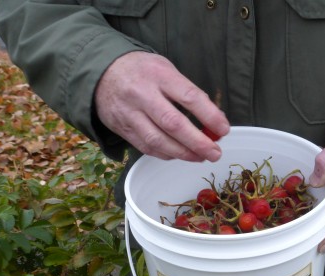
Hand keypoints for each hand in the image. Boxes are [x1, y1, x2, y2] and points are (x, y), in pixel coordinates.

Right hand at [95, 51, 229, 161]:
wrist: (101, 73)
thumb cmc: (142, 71)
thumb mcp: (165, 69)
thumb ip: (187, 92)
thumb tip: (213, 120)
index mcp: (158, 75)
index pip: (188, 97)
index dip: (209, 115)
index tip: (223, 129)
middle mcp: (142, 94)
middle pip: (173, 124)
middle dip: (198, 142)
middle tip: (215, 153)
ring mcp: (130, 114)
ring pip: (158, 141)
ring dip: (184, 153)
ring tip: (201, 157)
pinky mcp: (123, 130)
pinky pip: (147, 148)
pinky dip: (167, 154)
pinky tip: (180, 155)